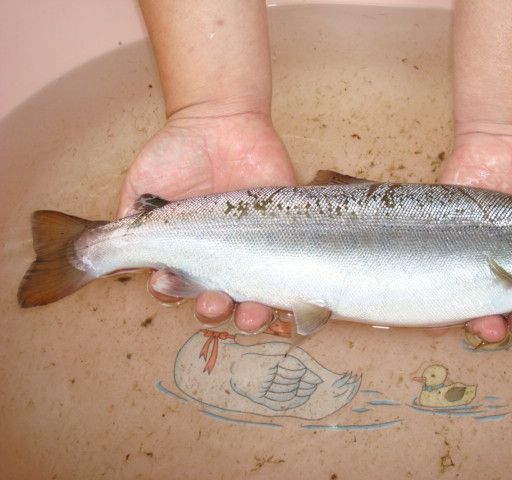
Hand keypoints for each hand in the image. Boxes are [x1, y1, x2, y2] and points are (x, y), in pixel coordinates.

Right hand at [118, 108, 294, 331]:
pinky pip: (290, 269)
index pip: (178, 287)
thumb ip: (129, 221)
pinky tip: (285, 299)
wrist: (220, 118)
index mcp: (188, 249)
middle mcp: (221, 254)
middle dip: (214, 311)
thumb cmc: (178, 150)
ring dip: (251, 315)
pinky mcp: (285, 232)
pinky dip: (290, 292)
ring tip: (249, 312)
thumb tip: (112, 257)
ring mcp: (255, 246)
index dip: (173, 294)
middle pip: (219, 301)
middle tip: (214, 302)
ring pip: (255, 296)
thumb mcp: (142, 184)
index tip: (167, 283)